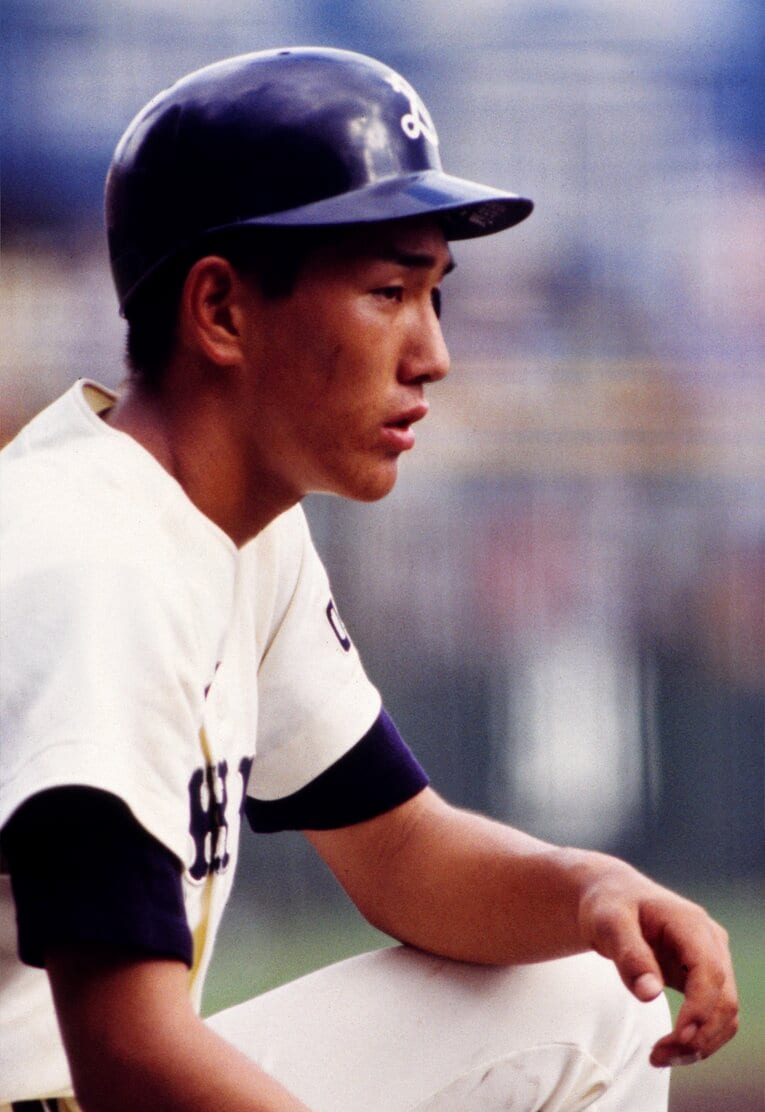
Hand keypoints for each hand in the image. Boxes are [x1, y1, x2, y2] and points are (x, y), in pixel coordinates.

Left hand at [578, 866, 738, 1067]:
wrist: (612, 897)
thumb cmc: (609, 905)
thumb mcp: (608, 923)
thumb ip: (629, 955)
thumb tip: (650, 994)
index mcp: (691, 923)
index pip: (710, 972)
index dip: (700, 1009)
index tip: (678, 1037)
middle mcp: (710, 941)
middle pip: (724, 999)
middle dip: (698, 1035)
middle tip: (658, 1056)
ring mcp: (711, 959)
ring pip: (725, 1013)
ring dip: (701, 1043)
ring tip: (660, 1057)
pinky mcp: (703, 977)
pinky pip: (713, 1014)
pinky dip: (699, 1037)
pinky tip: (671, 1048)